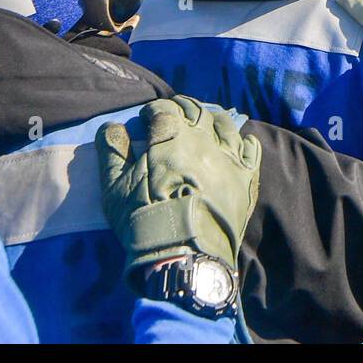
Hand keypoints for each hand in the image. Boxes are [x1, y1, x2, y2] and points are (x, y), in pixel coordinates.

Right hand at [96, 96, 260, 283]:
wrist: (185, 254)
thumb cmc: (146, 219)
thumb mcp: (115, 188)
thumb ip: (112, 152)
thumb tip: (111, 127)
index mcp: (171, 136)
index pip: (164, 109)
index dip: (154, 110)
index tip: (147, 119)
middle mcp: (203, 139)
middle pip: (195, 110)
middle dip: (182, 108)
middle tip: (174, 115)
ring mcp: (228, 156)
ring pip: (225, 124)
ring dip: (213, 120)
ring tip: (206, 126)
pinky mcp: (247, 177)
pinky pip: (251, 149)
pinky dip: (244, 141)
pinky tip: (239, 143)